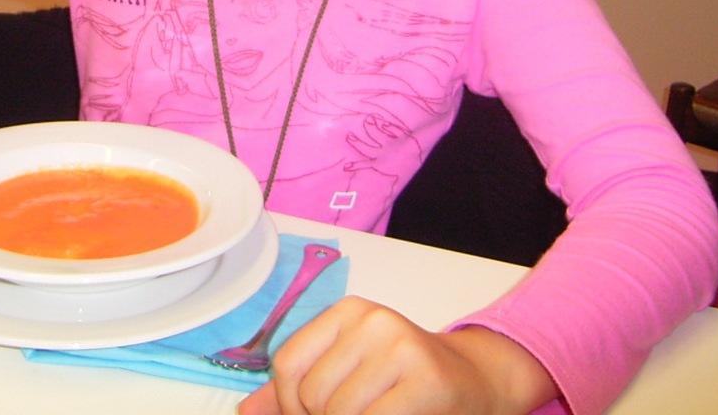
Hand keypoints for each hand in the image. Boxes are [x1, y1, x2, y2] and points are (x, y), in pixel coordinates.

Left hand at [237, 296, 554, 414]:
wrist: (473, 381)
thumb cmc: (402, 381)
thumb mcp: (348, 372)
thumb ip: (295, 391)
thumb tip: (244, 412)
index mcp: (346, 312)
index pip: (286, 363)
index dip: (288, 406)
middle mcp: (371, 319)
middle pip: (311, 393)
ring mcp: (400, 345)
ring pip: (338, 411)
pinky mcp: (425, 378)